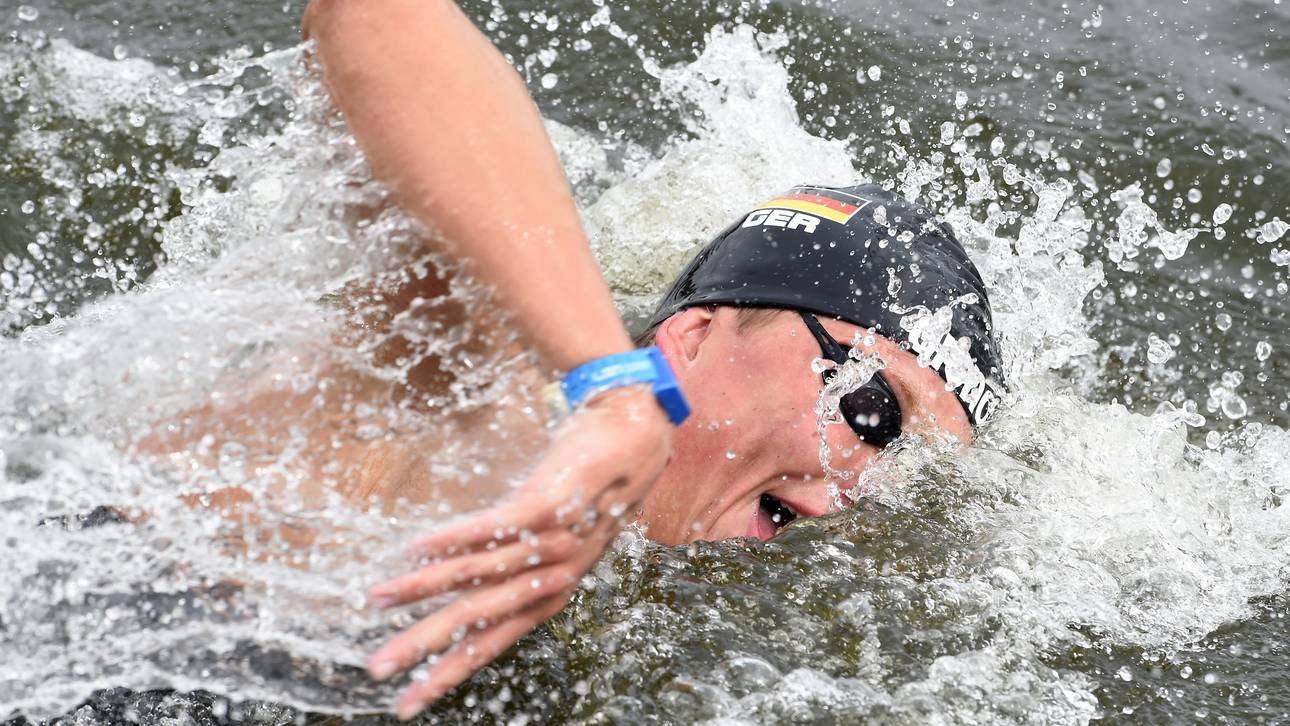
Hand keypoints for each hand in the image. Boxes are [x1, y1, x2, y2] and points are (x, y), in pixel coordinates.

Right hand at [363, 386, 671, 718]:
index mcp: (548, 596)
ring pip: (476, 574)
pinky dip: (453, 538)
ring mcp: (551, 541)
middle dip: (422, 646)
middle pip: (475, 619)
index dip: (445, 675)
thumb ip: (520, 571)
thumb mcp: (561, 546)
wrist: (639, 440)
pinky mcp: (550, 503)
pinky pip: (494, 527)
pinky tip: (417, 547)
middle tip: (376, 668)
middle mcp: (550, 577)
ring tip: (377, 599)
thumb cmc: (595, 493)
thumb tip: (467, 586)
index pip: (487, 645)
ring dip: (421, 588)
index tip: (405, 704)